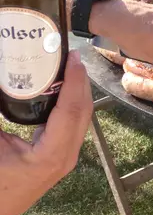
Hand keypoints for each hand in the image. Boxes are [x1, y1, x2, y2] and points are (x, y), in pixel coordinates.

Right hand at [0, 51, 91, 214]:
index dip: (74, 79)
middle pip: (82, 111)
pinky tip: (59, 90)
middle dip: (79, 80)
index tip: (72, 56)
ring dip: (76, 91)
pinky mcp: (56, 159)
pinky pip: (70, 126)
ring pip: (79, 118)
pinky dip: (68, 104)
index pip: (73, 109)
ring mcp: (64, 160)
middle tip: (68, 55)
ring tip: (66, 66)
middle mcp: (65, 157)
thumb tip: (8, 76)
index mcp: (51, 155)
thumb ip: (3, 107)